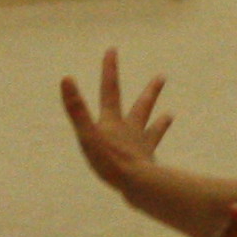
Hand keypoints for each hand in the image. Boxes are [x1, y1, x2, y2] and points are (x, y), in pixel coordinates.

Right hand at [56, 48, 173, 185]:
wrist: (137, 186)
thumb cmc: (109, 162)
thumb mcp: (87, 135)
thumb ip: (76, 109)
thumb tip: (66, 78)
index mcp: (113, 123)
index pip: (109, 90)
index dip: (109, 70)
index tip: (112, 50)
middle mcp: (130, 131)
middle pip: (141, 106)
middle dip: (150, 91)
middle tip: (162, 77)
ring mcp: (141, 148)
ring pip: (152, 130)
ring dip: (160, 121)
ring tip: (170, 115)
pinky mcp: (147, 166)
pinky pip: (152, 155)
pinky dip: (155, 152)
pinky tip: (159, 156)